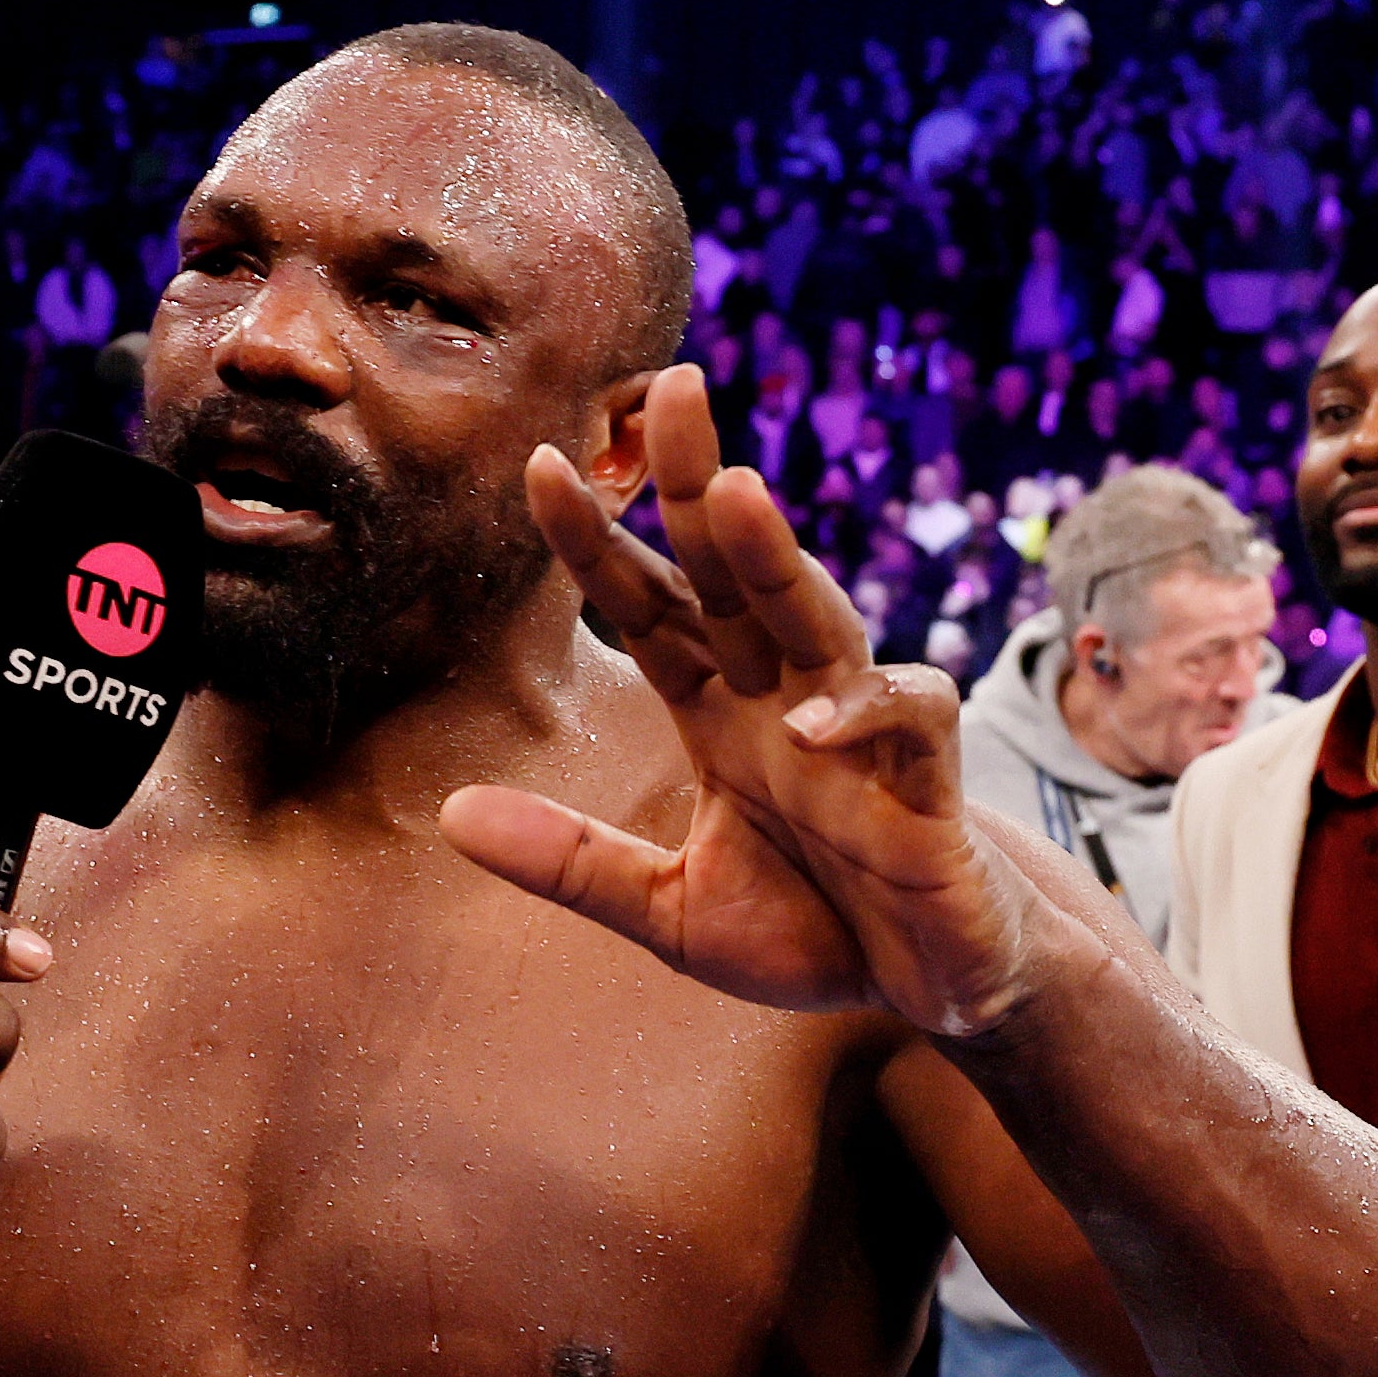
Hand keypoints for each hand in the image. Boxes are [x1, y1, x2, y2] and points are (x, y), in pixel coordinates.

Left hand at [439, 365, 1037, 1035]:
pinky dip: (864, 710)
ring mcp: (858, 730)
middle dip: (700, 482)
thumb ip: (569, 861)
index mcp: (720, 716)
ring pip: (817, 616)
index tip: (538, 466)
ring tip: (733, 494)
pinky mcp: (928, 779)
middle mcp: (785, 699)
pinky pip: (905, 716)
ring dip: (777, 558)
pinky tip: (811, 725)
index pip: (650, 609)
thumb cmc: (812, 933)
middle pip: (736, 573)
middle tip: (673, 386)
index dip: (599, 543)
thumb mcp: (667, 912)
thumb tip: (449, 814)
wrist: (928, 989)